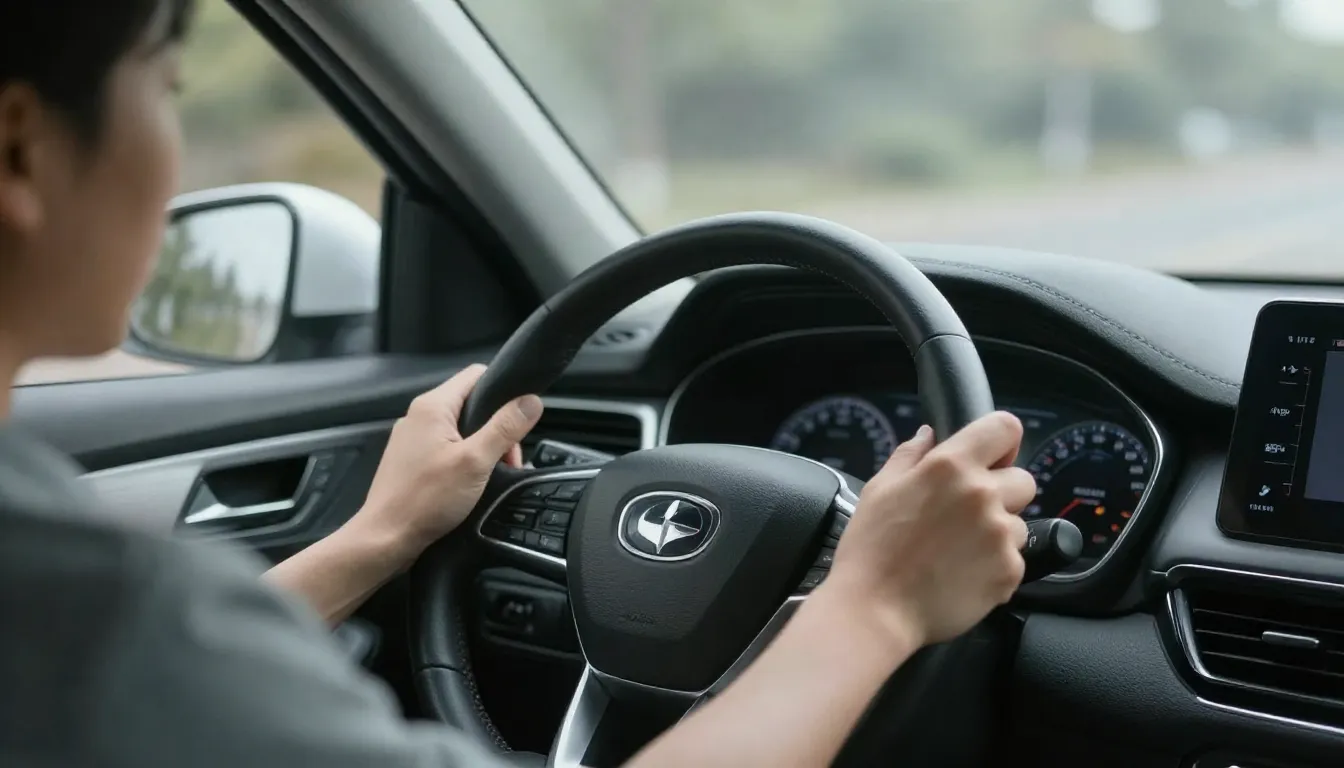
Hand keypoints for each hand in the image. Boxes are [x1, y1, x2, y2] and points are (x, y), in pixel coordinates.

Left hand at [352, 364, 543, 555]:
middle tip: (506, 461)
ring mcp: (413, 439)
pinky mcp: (411, 461)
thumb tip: (531, 401)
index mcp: (432, 406)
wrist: (386, 539)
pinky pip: (447, 449)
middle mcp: (419, 416)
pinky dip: (464, 462)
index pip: (476, 375)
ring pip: (461, 430)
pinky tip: (470, 485)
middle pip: (472, 405)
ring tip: (489, 476)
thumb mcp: (475, 461)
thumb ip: (505, 428)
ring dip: (482, 449)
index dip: (503, 391)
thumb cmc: (424, 500)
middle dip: (497, 430)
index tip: (518, 421)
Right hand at [825, 412, 1036, 647]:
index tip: (992, 458)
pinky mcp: (1010, 571)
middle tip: (966, 514)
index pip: (1004, 428)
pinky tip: (961, 574)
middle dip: (1002, 493)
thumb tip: (930, 435)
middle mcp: (983, 495)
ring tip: (958, 551)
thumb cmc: (871, 549)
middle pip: (1023, 480)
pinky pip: (1014, 560)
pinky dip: (994, 566)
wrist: (875, 610)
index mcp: (951, 466)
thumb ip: (910, 455)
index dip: (1001, 442)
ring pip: (1019, 524)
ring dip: (997, 533)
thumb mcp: (879, 489)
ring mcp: (1000, 535)